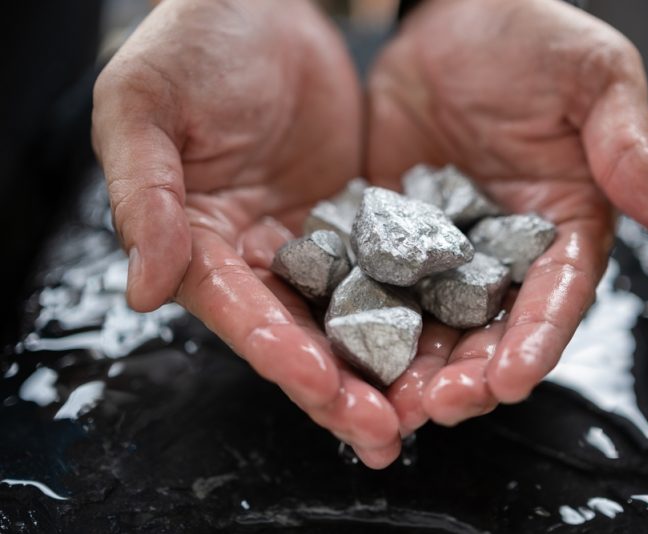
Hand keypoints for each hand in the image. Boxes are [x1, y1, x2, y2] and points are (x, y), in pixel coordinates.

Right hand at [92, 0, 401, 467]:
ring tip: (428, 407)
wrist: (261, 2)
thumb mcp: (144, 107)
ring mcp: (312, 242)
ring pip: (350, 317)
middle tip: (385, 434)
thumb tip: (146, 288)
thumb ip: (144, 197)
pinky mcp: (358, 221)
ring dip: (384, 367)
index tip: (322, 386)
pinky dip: (415, 308)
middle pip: (299, 335)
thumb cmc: (190, 42)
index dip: (279, 353)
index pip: (240, 312)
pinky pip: (390, 270)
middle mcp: (257, 255)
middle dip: (341, 388)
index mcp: (200, 242)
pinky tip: (449, 338)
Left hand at [367, 0, 647, 433]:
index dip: (535, 341)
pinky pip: (371, 285)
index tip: (512, 379)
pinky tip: (337, 348)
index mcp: (559, 230)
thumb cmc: (533, 40)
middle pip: (487, 331)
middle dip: (467, 375)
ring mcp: (439, 252)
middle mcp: (500, 255)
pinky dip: (358, 320)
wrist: (453, 18)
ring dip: (411, 367)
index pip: (553, 298)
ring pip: (427, 325)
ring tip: (388, 401)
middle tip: (438, 405)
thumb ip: (629, 151)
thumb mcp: (593, 81)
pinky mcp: (387, 237)